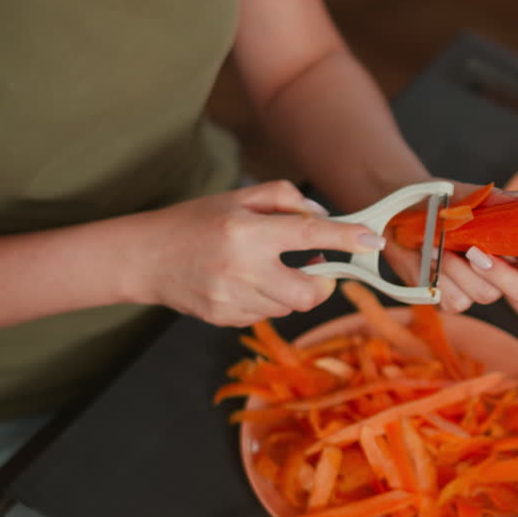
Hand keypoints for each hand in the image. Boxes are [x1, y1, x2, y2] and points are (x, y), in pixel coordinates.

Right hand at [135, 180, 383, 326]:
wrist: (144, 257)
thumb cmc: (194, 221)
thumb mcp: (237, 197)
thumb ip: (283, 197)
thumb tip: (323, 215)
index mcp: (247, 231)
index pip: (309, 234)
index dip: (346, 238)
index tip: (373, 241)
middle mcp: (242, 269)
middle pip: (309, 292)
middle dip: (321, 283)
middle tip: (314, 264)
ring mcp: (233, 300)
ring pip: (288, 306)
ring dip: (291, 290)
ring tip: (268, 267)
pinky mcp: (225, 319)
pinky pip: (265, 314)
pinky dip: (266, 300)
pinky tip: (245, 283)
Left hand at [381, 181, 517, 312]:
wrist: (399, 213)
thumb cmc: (438, 201)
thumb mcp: (463, 195)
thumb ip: (492, 200)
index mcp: (517, 243)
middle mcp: (504, 269)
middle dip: (505, 276)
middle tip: (476, 254)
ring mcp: (479, 287)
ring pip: (485, 295)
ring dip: (458, 269)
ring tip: (438, 245)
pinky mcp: (452, 300)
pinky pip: (457, 302)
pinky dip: (441, 279)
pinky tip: (431, 260)